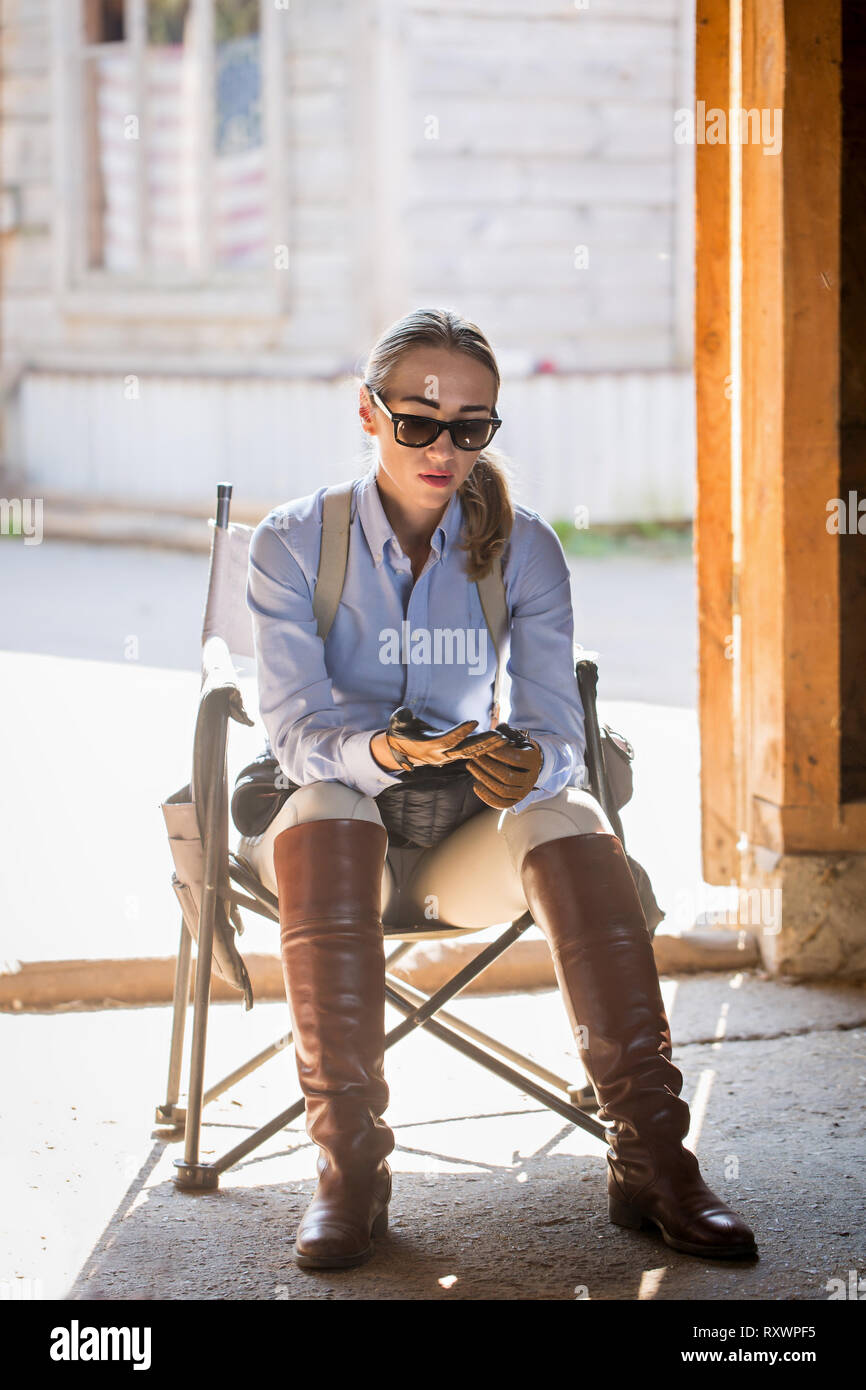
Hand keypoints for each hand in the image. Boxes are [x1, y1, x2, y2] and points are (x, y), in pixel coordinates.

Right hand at [384, 706, 504, 770]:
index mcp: (428, 747)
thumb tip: (406, 713)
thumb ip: (401, 717)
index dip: (460, 732)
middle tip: (499, 735)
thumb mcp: (397, 723)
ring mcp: (449, 757)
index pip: (447, 740)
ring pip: (472, 753)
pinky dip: (487, 748)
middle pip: (466, 750)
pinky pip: (473, 753)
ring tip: (505, 738)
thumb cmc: (401, 732)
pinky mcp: (455, 755)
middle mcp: (441, 755)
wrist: (402, 750)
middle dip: (483, 743)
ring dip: (489, 746)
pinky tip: (501, 742)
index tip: (474, 721)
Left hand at [464, 723, 543, 808]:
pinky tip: (475, 785)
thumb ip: (506, 733)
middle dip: (488, 766)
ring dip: (484, 778)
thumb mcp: (514, 738)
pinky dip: (486, 796)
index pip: (516, 759)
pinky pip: (501, 803)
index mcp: (533, 760)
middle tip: (474, 757)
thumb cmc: (515, 747)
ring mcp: (524, 792)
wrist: (524, 766)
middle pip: (508, 777)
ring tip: (470, 766)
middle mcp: (532, 778)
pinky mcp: (515, 801)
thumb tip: (501, 727)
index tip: (484, 747)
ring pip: (503, 790)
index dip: (499, 753)